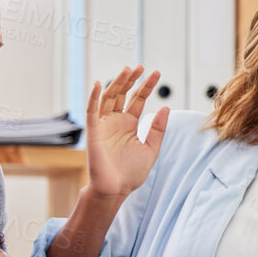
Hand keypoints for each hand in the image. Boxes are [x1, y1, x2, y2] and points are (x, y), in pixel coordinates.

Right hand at [85, 66, 169, 198]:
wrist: (116, 189)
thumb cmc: (132, 173)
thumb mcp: (151, 149)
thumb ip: (158, 129)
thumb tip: (165, 108)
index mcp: (130, 125)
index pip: (138, 100)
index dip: (146, 87)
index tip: (156, 74)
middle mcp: (116, 121)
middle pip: (123, 95)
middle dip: (131, 80)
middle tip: (141, 67)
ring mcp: (104, 125)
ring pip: (109, 98)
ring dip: (117, 84)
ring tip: (128, 71)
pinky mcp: (94, 131)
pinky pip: (92, 111)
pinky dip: (94, 97)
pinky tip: (100, 84)